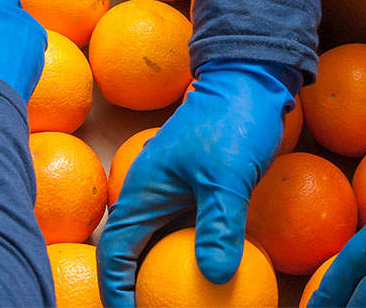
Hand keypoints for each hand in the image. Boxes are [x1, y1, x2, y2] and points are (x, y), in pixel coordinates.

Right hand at [97, 59, 298, 306]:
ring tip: (187, 302)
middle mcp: (152, 197)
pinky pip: (192, 235)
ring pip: (163, 247)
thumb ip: (219, 226)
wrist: (250, 80)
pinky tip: (220, 278)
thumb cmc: (232, 121)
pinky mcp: (200, 194)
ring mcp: (176, 196)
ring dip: (169, 277)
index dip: (116, 290)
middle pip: (134, 254)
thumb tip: (214, 278)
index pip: (115, 251)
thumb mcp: (227, 176)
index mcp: (141, 192)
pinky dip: (198, 259)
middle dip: (140, 289)